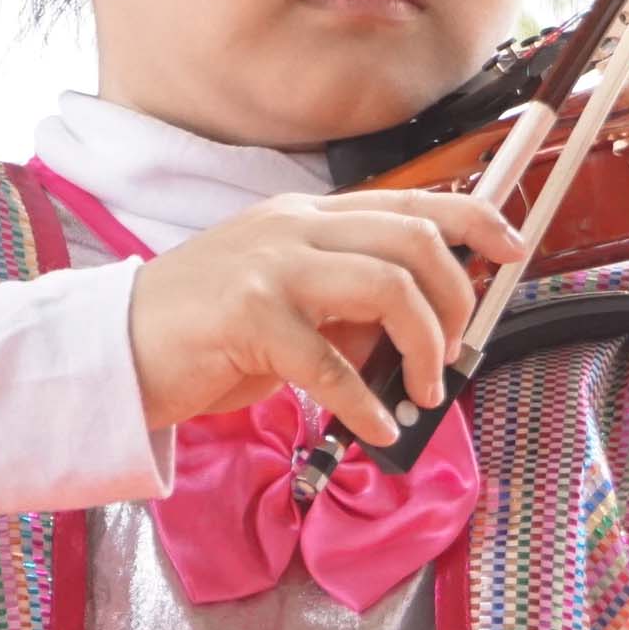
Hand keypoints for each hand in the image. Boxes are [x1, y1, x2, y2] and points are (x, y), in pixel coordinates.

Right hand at [125, 190, 523, 443]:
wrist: (114, 350)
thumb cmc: (201, 335)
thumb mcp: (284, 307)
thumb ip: (345, 308)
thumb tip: (411, 337)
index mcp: (306, 219)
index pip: (413, 202)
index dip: (477, 219)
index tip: (515, 248)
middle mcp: (294, 228)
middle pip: (415, 242)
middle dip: (455, 302)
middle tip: (451, 355)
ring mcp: (270, 266)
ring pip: (388, 286)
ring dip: (422, 346)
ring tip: (420, 391)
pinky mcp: (248, 315)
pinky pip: (332, 362)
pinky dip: (365, 402)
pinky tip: (373, 427)